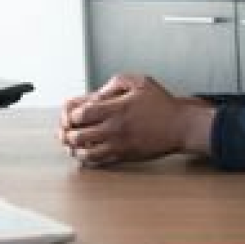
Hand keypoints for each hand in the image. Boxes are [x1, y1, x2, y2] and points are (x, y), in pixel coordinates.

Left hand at [58, 74, 215, 165]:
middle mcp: (115, 128)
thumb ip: (115, 83)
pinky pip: (99, 162)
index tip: (72, 113)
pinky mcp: (124, 156)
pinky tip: (84, 153)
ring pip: (86, 152)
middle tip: (64, 131)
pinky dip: (87, 159)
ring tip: (70, 143)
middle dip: (67, 133)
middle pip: (79, 135)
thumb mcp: (139, 81)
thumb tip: (97, 94)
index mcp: (117, 108)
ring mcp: (119, 145)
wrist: (180, 126)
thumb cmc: (161, 103)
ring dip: (74, 148)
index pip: (82, 114)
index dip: (71, 114)